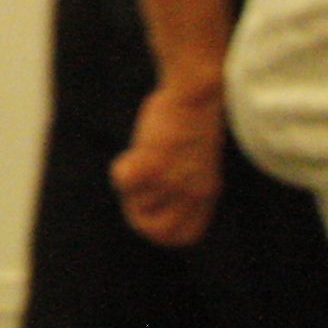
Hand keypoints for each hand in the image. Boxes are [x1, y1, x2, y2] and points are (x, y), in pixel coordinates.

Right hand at [111, 80, 225, 246]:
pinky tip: (133, 151)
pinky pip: (126, 181)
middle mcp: (192, 191)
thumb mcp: (196, 156)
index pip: (184, 236)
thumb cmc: (191, 115)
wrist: (197, 92)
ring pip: (138, 206)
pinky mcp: (155, 159)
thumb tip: (155, 181)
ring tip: (139, 160)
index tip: (151, 205)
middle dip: (139, 215)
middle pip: (159, 231)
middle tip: (138, 187)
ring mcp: (174, 178)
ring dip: (130, 189)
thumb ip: (183, 177)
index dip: (161, 230)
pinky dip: (122, 170)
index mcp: (206, 192)